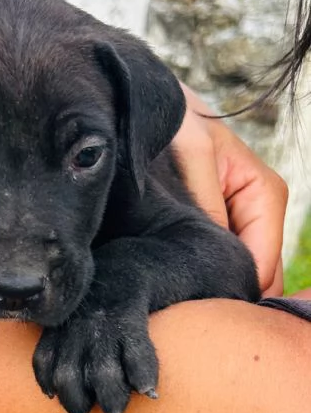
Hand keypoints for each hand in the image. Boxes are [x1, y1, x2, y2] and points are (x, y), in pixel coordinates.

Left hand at [173, 84, 287, 296]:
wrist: (148, 104)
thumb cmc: (175, 119)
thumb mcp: (194, 153)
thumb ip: (210, 203)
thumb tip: (221, 258)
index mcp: (264, 193)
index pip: (264, 264)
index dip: (236, 291)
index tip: (198, 308)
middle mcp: (257, 210)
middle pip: (257, 274)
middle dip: (225, 292)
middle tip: (182, 306)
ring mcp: (236, 217)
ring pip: (238, 270)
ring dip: (211, 284)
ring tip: (174, 294)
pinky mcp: (213, 221)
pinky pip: (215, 257)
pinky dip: (199, 270)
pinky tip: (173, 277)